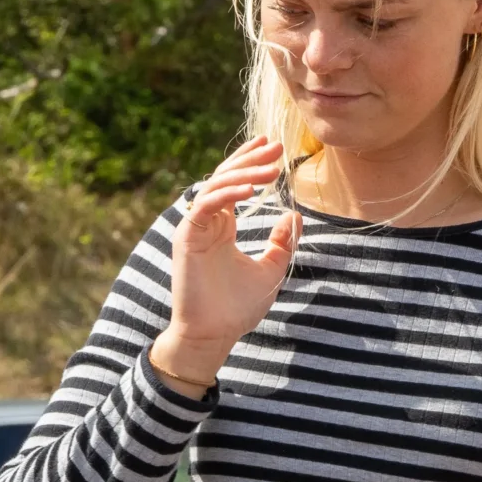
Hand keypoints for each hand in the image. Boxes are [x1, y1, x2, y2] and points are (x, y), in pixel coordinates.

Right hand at [149, 136, 301, 387]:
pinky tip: (251, 191)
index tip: (273, 147)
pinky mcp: (187, 236)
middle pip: (225, 177)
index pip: (234, 184)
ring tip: (271, 169)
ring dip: (244, 174)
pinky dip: (228, 195)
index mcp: (222, 226)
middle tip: (276, 147)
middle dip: (250, 160)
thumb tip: (295, 215)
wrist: (214, 334)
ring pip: (216, 186)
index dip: (250, 163)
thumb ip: (281, 242)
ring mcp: (194, 227)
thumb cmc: (237, 307)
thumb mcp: (270, 269)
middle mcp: (206, 222)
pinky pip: (206, 205)